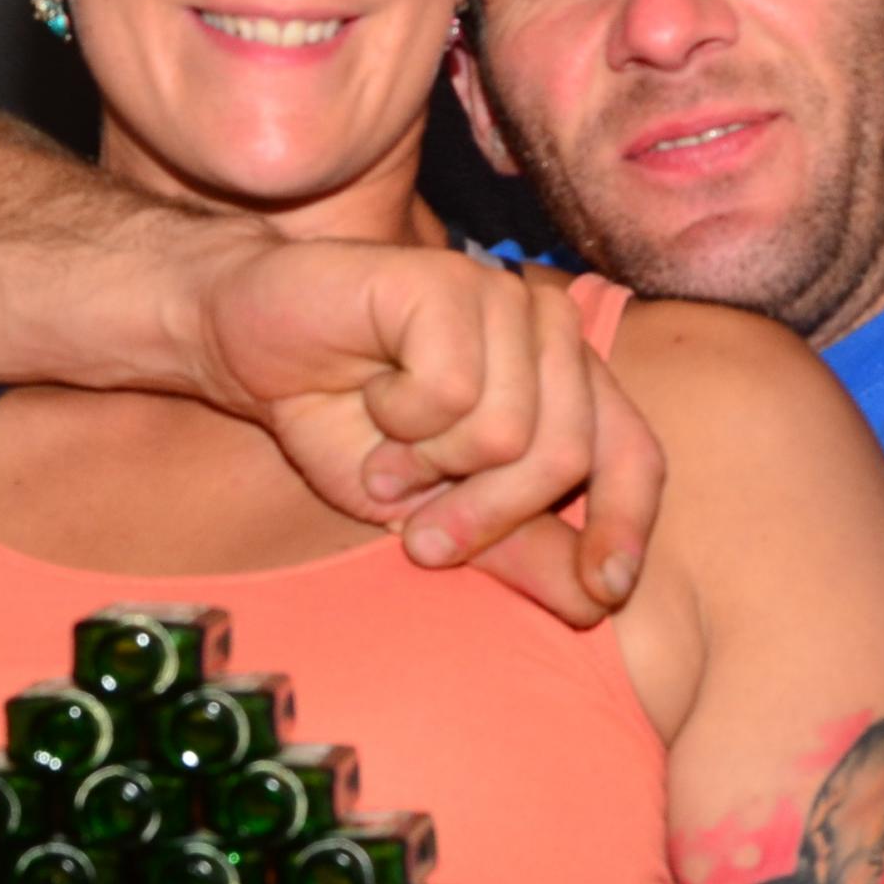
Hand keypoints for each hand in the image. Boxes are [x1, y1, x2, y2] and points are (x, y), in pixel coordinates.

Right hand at [190, 238, 661, 627]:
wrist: (250, 348)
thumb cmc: (342, 423)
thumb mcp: (431, 511)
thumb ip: (515, 548)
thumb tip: (596, 602)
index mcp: (563, 381)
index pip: (633, 452)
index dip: (625, 523)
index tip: (603, 589)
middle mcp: (548, 331)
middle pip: (566, 456)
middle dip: (488, 515)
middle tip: (418, 538)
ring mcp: (503, 299)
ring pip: (510, 430)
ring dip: (428, 464)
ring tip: (385, 453)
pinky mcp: (449, 282)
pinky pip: (453, 390)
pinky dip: (399, 417)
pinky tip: (371, 392)